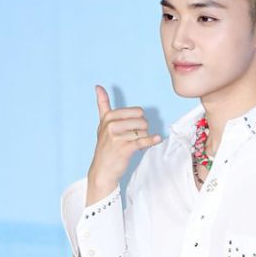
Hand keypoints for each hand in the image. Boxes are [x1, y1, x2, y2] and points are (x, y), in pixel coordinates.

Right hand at [87, 85, 161, 204]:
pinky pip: (142, 141)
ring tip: (136, 145)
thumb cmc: (105, 146)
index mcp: (109, 117)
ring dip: (144, 139)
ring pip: (143, 131)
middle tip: (135, 138)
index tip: (133, 128)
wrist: (102, 170)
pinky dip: (152, 140)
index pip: (137, 111)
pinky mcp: (124, 149)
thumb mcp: (102, 124)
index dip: (140, 120)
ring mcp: (117, 137)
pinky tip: (157, 139)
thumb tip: (98, 86)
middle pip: (142, 120)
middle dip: (143, 129)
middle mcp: (111, 126)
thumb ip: (102, 105)